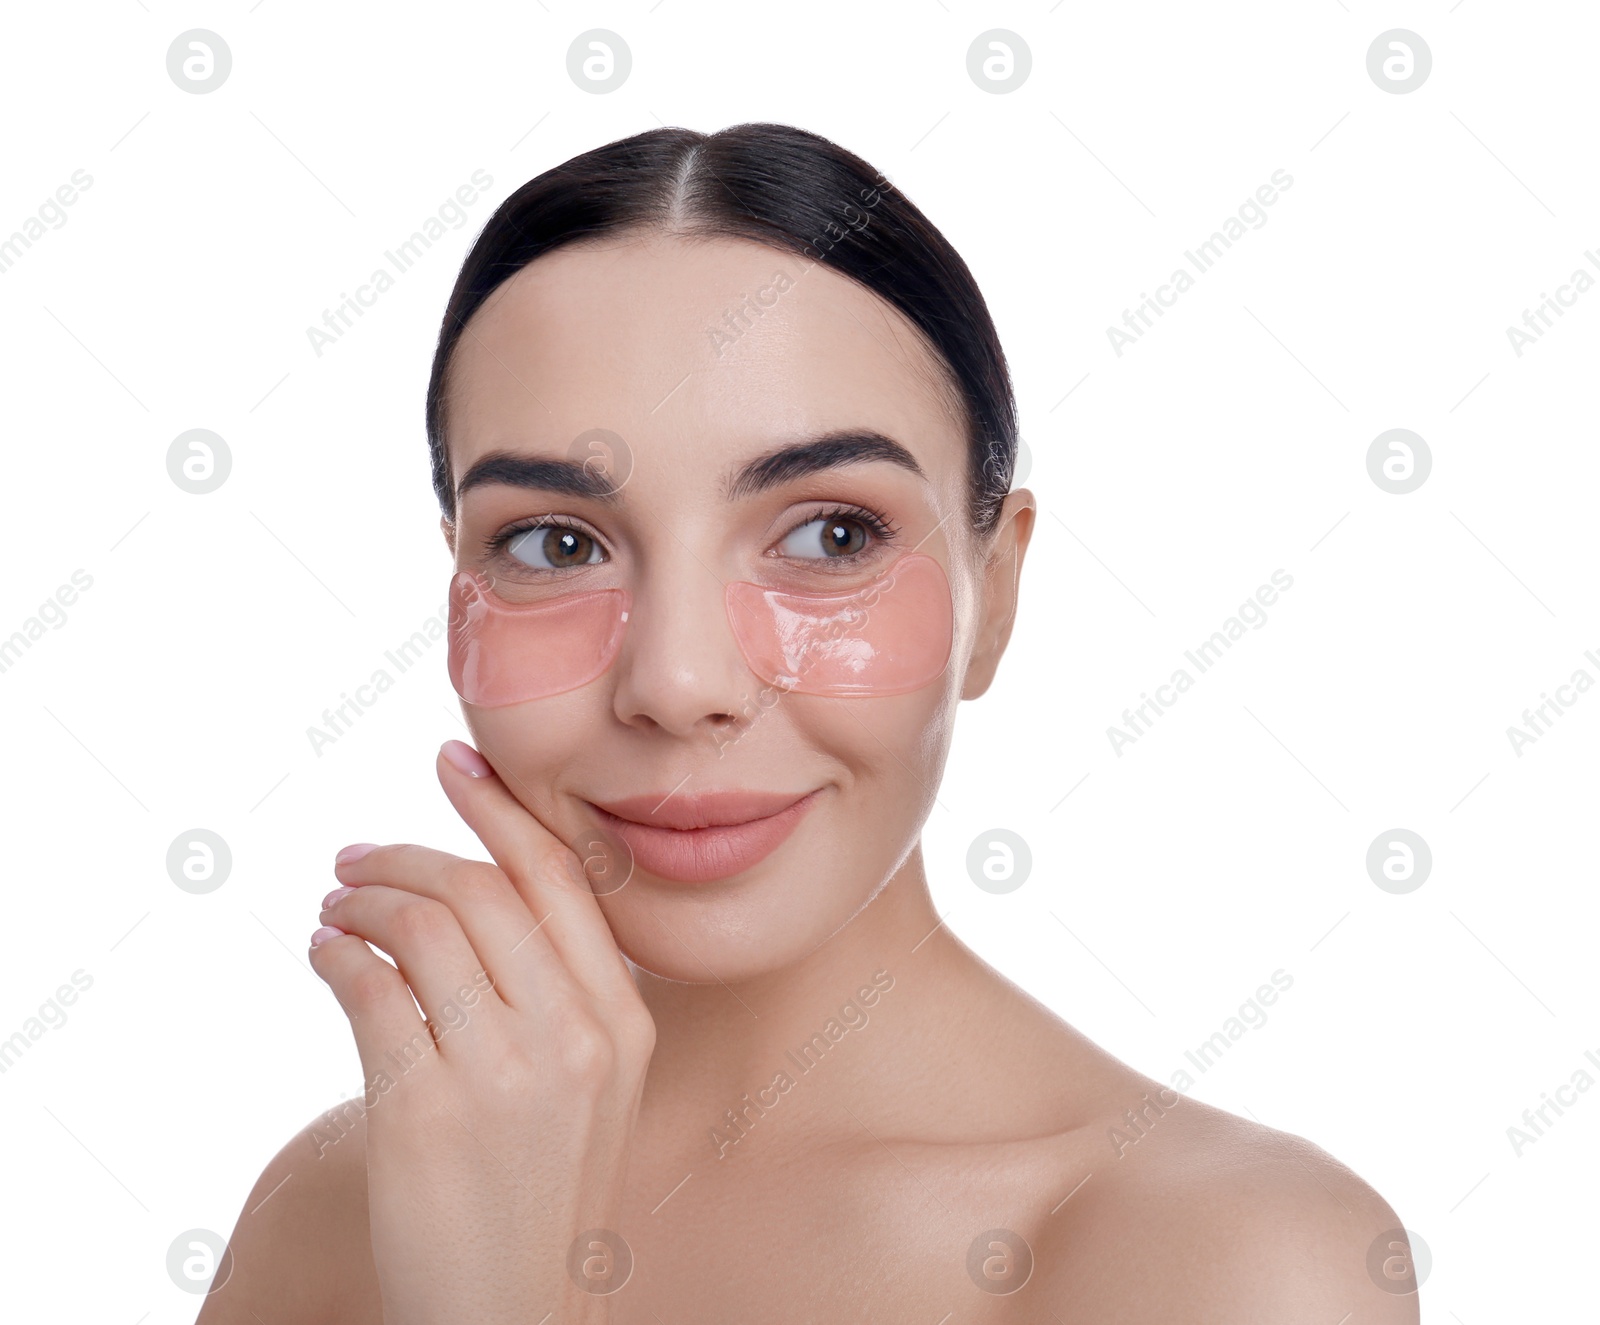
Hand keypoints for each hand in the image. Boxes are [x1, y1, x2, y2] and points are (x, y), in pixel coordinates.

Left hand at [308, 739, 655, 1324]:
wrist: (517, 1312)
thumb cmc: (544, 1192)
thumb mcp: (595, 1086)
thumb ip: (562, 994)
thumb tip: (476, 896)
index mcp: (622, 1019)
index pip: (558, 878)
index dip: (499, 808)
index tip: (454, 762)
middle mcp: (574, 1035)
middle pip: (479, 889)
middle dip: (404, 855)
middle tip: (355, 856)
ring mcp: (504, 1073)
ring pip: (419, 927)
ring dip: (360, 901)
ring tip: (334, 910)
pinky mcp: (426, 1112)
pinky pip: (368, 989)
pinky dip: (335, 953)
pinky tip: (325, 954)